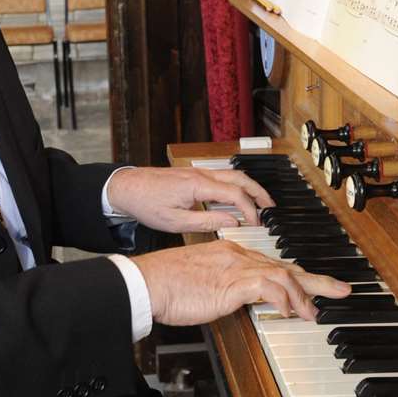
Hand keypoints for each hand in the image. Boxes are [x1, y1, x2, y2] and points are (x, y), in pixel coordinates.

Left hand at [105, 165, 272, 233]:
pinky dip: (235, 187)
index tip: (257, 224)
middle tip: (271, 209)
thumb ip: (207, 222)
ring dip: (249, 188)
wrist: (126, 187)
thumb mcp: (175, 222)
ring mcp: (198, 172)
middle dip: (259, 192)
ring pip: (233, 175)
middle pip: (241, 178)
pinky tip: (238, 199)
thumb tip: (232, 223)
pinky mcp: (193, 175)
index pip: (235, 194)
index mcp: (198, 185)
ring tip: (260, 204)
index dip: (250, 210)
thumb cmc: (146, 204)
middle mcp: (201, 174)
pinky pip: (221, 178)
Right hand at [133, 240, 351, 325]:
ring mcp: (236, 268)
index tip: (311, 287)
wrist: (147, 282)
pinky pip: (270, 288)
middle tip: (342, 290)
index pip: (271, 264)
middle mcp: (238, 257)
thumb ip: (221, 289)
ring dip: (304, 296)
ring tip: (315, 313)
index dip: (295, 276)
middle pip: (285, 266)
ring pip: (283, 276)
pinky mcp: (233, 283)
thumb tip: (234, 301)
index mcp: (230, 255)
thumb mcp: (200, 284)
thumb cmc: (165, 285)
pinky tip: (290, 313)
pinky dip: (284, 300)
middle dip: (316, 281)